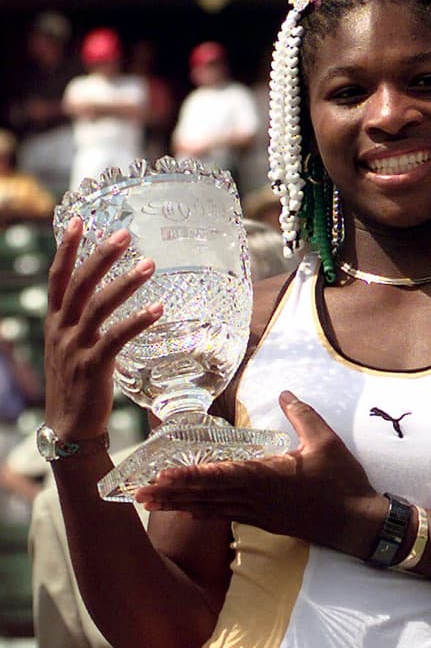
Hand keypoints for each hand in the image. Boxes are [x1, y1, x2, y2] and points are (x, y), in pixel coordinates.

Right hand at [43, 216, 161, 440]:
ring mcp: (74, 348)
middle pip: (78, 284)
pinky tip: (158, 310)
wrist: (69, 427)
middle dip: (100, 256)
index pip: (58, 278)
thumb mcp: (72, 347)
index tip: (78, 221)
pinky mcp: (92, 367)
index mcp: (55, 322)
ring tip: (149, 265)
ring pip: (97, 307)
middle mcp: (61, 331)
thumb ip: (82, 322)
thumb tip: (104, 296)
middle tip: (124, 234)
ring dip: (124, 284)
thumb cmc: (77, 384)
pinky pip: (115, 339)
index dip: (67, 249)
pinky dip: (136, 322)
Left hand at [135, 392, 385, 559]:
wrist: (355, 523)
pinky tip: (187, 512)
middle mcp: (256, 497)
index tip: (162, 473)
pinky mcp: (265, 522)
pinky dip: (204, 514)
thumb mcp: (326, 441)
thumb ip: (303, 415)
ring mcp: (258, 513)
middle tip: (139, 492)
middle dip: (171, 492)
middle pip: (205, 494)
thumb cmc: (342, 481)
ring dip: (180, 504)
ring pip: (211, 508)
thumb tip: (285, 392)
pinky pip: (226, 517)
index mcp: (267, 476)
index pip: (219, 475)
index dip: (189, 474)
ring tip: (151, 503)